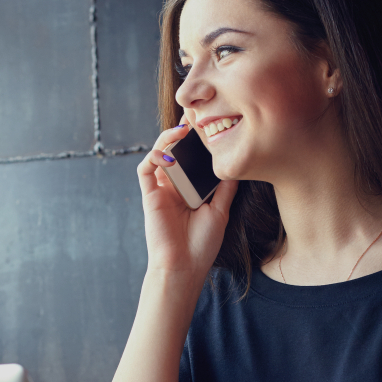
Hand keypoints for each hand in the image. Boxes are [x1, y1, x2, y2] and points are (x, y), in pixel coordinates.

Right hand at [137, 123, 238, 275]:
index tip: (210, 122)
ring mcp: (160, 189)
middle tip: (195, 114)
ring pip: (158, 153)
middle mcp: (174, 185)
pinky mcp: (149, 195)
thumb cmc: (201, 245)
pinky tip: (168, 154)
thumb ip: (224, 188)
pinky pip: (145, 169)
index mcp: (190, 189)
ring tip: (182, 129)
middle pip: (175, 150)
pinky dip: (154, 156)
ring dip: (167, 138)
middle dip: (182, 131)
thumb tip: (236, 165)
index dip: (197, 140)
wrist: (184, 267)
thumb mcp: (220, 211)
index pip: (192, 157)